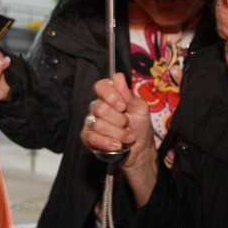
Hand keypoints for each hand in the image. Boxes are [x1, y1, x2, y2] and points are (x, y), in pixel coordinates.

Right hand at [81, 73, 157, 203]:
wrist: (140, 150)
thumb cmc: (140, 127)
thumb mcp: (140, 109)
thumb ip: (128, 94)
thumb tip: (118, 77)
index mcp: (110, 97)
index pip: (101, 86)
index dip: (111, 95)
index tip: (122, 106)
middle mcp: (97, 107)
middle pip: (100, 107)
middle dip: (119, 119)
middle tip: (128, 124)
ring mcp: (91, 122)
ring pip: (98, 124)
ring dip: (118, 133)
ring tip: (128, 137)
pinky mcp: (88, 138)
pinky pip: (93, 137)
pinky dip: (107, 142)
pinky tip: (117, 145)